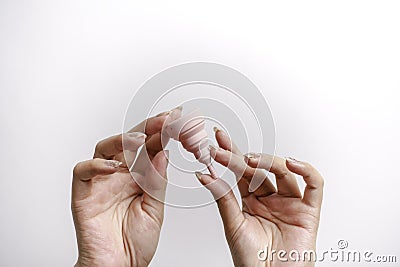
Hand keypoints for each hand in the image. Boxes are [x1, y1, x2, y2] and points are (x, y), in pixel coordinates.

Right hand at [71, 109, 178, 266]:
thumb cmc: (135, 242)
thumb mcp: (154, 208)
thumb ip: (157, 181)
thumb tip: (164, 153)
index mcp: (138, 177)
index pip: (150, 148)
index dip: (163, 133)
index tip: (179, 121)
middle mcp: (120, 175)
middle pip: (130, 142)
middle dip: (148, 128)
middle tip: (165, 120)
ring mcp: (101, 182)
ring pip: (105, 149)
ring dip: (123, 139)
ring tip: (141, 137)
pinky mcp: (83, 193)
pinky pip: (83, 171)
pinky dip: (96, 165)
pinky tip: (113, 166)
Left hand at [196, 129, 323, 266]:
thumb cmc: (251, 261)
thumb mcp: (233, 225)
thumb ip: (223, 198)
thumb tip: (204, 174)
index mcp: (251, 201)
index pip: (240, 172)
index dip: (229, 155)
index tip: (216, 142)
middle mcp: (271, 198)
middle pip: (259, 169)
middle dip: (243, 155)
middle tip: (224, 145)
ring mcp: (290, 203)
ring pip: (284, 172)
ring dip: (268, 161)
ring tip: (251, 160)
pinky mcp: (308, 212)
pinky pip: (314, 186)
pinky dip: (307, 171)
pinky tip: (291, 163)